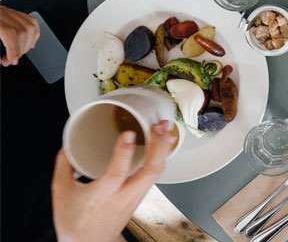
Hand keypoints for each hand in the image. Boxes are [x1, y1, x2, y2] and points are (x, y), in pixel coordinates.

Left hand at [0, 6, 39, 65]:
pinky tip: (27, 42)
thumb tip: (1, 60)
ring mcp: (7, 11)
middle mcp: (1, 13)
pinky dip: (33, 34)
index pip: (9, 32)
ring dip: (27, 43)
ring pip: (30, 26)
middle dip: (20, 49)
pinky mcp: (12, 12)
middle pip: (22, 30)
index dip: (14, 48)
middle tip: (11, 60)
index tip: (12, 60)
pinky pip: (31, 21)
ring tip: (17, 53)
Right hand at [52, 120, 175, 241]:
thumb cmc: (75, 222)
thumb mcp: (61, 192)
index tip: (128, 133)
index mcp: (102, 195)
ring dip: (163, 149)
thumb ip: (64, 165)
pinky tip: (164, 143)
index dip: (124, 152)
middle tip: (159, 126)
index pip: (117, 173)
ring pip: (156, 173)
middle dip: (158, 146)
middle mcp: (123, 196)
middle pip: (149, 171)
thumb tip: (67, 144)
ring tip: (165, 128)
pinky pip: (156, 175)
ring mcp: (135, 197)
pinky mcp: (141, 196)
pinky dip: (161, 157)